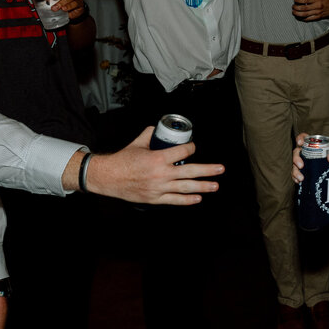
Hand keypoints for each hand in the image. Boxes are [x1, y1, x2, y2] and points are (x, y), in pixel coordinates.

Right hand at [88, 127, 223, 204]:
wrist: (108, 177)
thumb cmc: (123, 159)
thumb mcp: (138, 142)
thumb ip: (151, 134)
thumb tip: (159, 128)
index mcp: (158, 158)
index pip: (183, 152)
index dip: (191, 148)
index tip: (193, 147)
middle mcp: (161, 174)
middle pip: (190, 171)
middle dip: (207, 170)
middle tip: (220, 169)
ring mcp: (159, 188)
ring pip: (185, 188)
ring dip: (202, 186)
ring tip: (215, 185)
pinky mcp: (154, 199)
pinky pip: (174, 200)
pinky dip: (187, 200)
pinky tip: (198, 198)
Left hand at [292, 0, 328, 21]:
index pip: (305, 0)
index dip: (298, 0)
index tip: (295, 0)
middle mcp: (317, 6)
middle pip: (303, 8)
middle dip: (296, 8)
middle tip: (293, 6)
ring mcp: (318, 13)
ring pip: (305, 15)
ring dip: (298, 14)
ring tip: (294, 12)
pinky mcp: (319, 17)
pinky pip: (309, 19)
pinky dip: (303, 18)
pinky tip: (300, 17)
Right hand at [292, 132, 328, 189]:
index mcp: (315, 148)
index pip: (305, 139)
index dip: (300, 138)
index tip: (300, 143)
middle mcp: (307, 155)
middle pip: (296, 152)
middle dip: (296, 158)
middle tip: (301, 165)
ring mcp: (304, 165)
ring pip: (294, 165)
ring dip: (295, 171)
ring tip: (301, 178)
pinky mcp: (302, 174)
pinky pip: (295, 175)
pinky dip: (295, 178)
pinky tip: (299, 181)